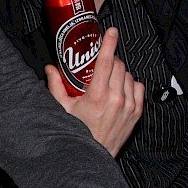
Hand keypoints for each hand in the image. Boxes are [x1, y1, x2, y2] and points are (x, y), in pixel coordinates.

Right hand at [44, 27, 143, 155]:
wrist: (94, 156)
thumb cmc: (78, 133)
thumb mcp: (62, 109)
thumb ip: (55, 86)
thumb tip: (50, 69)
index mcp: (96, 96)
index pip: (106, 61)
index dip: (109, 43)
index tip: (111, 31)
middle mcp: (115, 98)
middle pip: (118, 65)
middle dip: (110, 60)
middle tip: (100, 65)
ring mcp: (129, 105)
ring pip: (128, 75)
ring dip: (119, 72)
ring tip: (108, 80)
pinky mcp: (137, 112)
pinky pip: (138, 86)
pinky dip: (130, 83)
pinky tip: (120, 89)